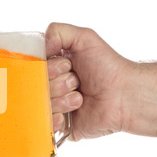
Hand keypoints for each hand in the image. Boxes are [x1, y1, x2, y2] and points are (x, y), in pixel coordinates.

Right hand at [46, 23, 132, 140]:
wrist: (125, 95)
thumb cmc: (108, 67)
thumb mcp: (84, 38)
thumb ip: (58, 31)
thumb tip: (42, 46)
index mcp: (52, 66)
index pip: (32, 68)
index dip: (47, 67)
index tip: (65, 65)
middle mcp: (50, 85)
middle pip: (35, 87)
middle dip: (57, 83)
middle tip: (76, 81)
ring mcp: (53, 106)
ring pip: (40, 105)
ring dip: (62, 100)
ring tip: (80, 98)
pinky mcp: (59, 125)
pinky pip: (45, 123)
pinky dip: (58, 118)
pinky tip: (73, 113)